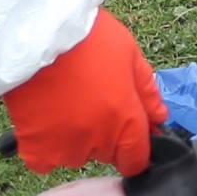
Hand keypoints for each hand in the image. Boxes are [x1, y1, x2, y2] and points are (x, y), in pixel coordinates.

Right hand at [2, 9, 167, 175]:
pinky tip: (43, 120)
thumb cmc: (87, 38)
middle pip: (106, 155)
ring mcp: (66, 148)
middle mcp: (98, 142)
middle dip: (104, 136)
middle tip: (89, 102)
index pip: (137, 160)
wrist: (37, 35)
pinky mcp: (36, 149)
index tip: (126, 133)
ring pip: (76, 155)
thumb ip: (147, 92)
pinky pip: (45, 160)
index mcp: (125, 122)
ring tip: (64, 105)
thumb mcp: (130, 55)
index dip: (134, 148)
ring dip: (74, 140)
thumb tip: (159, 118)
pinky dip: (45, 146)